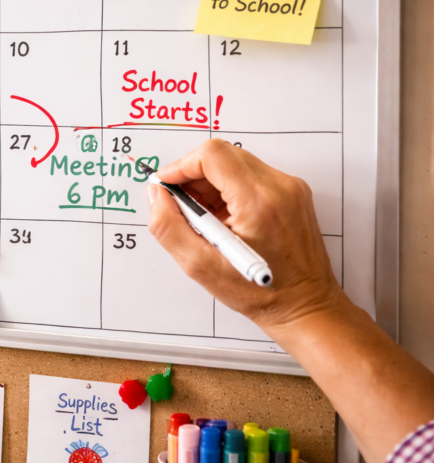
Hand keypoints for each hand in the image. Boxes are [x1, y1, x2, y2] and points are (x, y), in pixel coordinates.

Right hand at [146, 139, 346, 333]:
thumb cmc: (260, 293)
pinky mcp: (293, 193)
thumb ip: (169, 227)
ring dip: (210, 183)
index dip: (180, 166)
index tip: (166, 186)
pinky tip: (223, 219)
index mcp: (259, 202)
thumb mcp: (201, 267)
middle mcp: (280, 187)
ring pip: (236, 163)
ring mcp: (291, 188)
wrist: (305, 307)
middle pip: (223, 155)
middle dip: (193, 175)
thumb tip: (156, 196)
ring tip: (205, 219)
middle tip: (181, 206)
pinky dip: (228, 189)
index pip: (212, 155)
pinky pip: (251, 175)